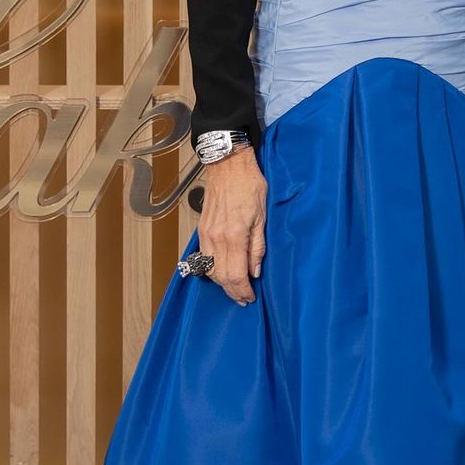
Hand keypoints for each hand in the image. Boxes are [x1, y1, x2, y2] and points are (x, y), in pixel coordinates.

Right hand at [198, 148, 266, 303]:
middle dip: (233, 291)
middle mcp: (217, 237)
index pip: (236, 274)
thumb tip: (255, 270)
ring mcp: (206, 234)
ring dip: (222, 283)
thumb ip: (258, 246)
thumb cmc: (249, 185)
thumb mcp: (262, 216)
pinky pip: (204, 257)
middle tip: (243, 298)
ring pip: (210, 270)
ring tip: (235, 288)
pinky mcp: (202, 230)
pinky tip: (222, 272)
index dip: (243, 291)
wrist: (228, 165)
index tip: (250, 298)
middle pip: (221, 276)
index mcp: (234, 235)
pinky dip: (213, 270)